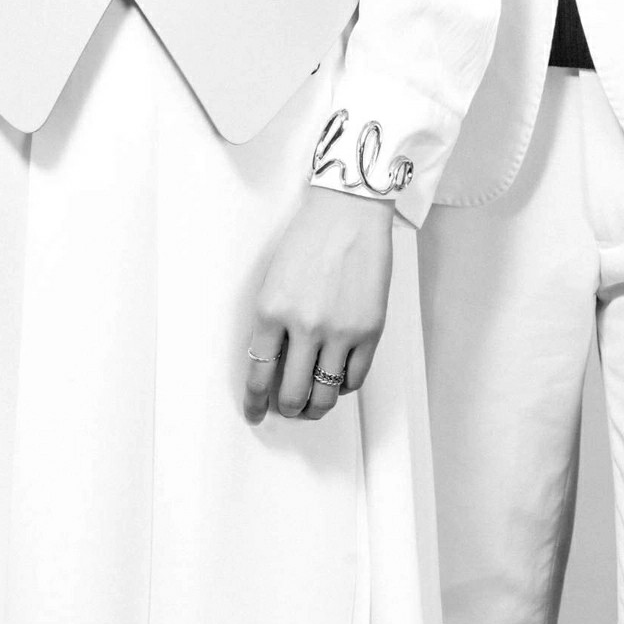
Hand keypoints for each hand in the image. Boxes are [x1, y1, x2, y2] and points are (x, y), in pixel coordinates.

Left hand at [243, 188, 394, 426]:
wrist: (348, 211)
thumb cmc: (309, 237)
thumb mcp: (274, 280)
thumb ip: (273, 324)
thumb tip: (275, 366)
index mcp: (271, 311)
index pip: (259, 374)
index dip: (255, 402)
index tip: (255, 412)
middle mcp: (304, 326)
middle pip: (293, 395)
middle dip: (287, 408)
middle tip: (287, 408)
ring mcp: (339, 331)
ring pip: (325, 396)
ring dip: (316, 407)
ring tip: (313, 404)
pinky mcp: (368, 330)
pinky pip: (354, 379)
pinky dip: (343, 386)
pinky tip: (337, 379)